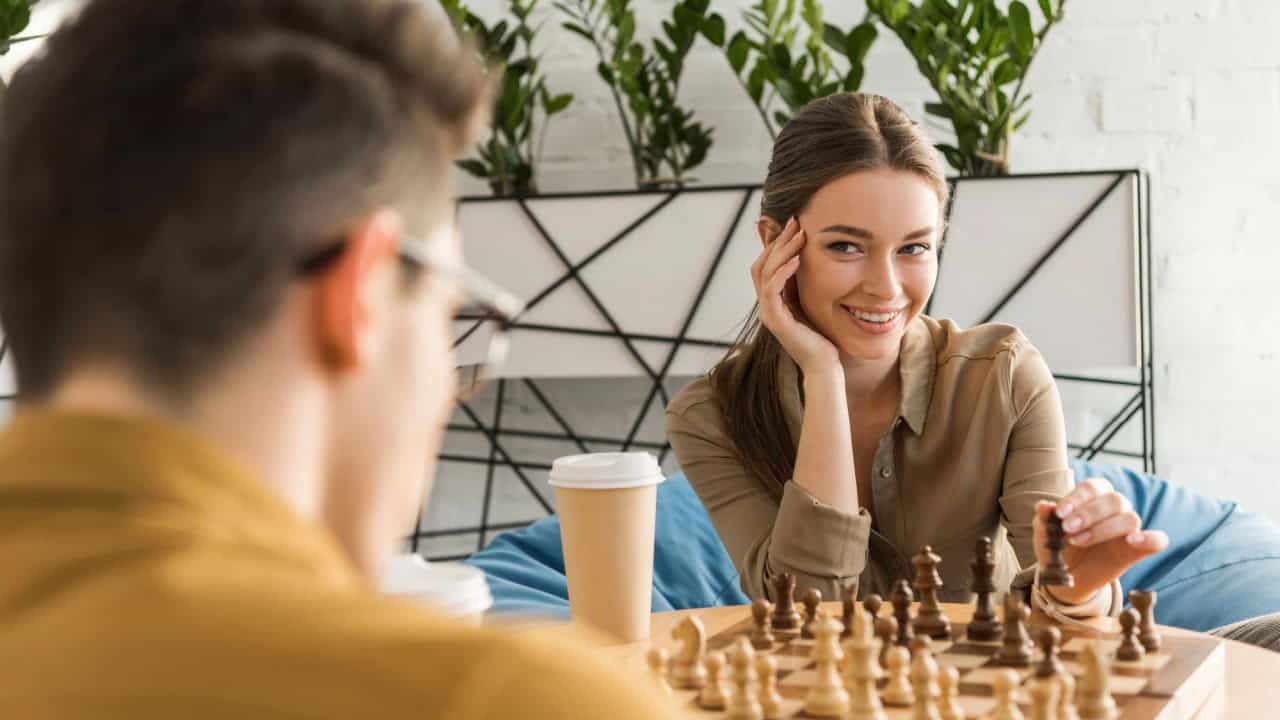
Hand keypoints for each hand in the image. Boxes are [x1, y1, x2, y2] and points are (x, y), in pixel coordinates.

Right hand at [750, 217, 839, 376]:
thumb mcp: (812, 303)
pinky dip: (782, 272)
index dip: (777, 243)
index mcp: (772, 301)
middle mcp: (765, 305)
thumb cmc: (822, 337)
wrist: (824, 366)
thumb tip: (808, 260)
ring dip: (781, 251)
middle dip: (778, 241)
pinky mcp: (775, 321)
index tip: (796, 225)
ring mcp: (768, 313)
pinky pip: (772, 290)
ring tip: (799, 235)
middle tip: (796, 222)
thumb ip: (804, 286)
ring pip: (764, 273)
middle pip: (761, 264)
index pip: (766, 265)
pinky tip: (797, 259)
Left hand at [1033, 477, 1168, 604]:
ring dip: (1104, 528)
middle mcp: (1115, 509)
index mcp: (1094, 497)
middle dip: (1089, 513)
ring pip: (1130, 518)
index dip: (1077, 497)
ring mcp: (1128, 530)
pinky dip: (1150, 539)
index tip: (1060, 513)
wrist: (1067, 577)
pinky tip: (1132, 541)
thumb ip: (1044, 520)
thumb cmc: (1058, 547)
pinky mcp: (1138, 550)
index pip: (1093, 487)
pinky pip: (1158, 540)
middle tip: (1067, 529)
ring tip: (1078, 541)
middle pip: (1115, 499)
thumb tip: (1043, 506)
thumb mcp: (1045, 534)